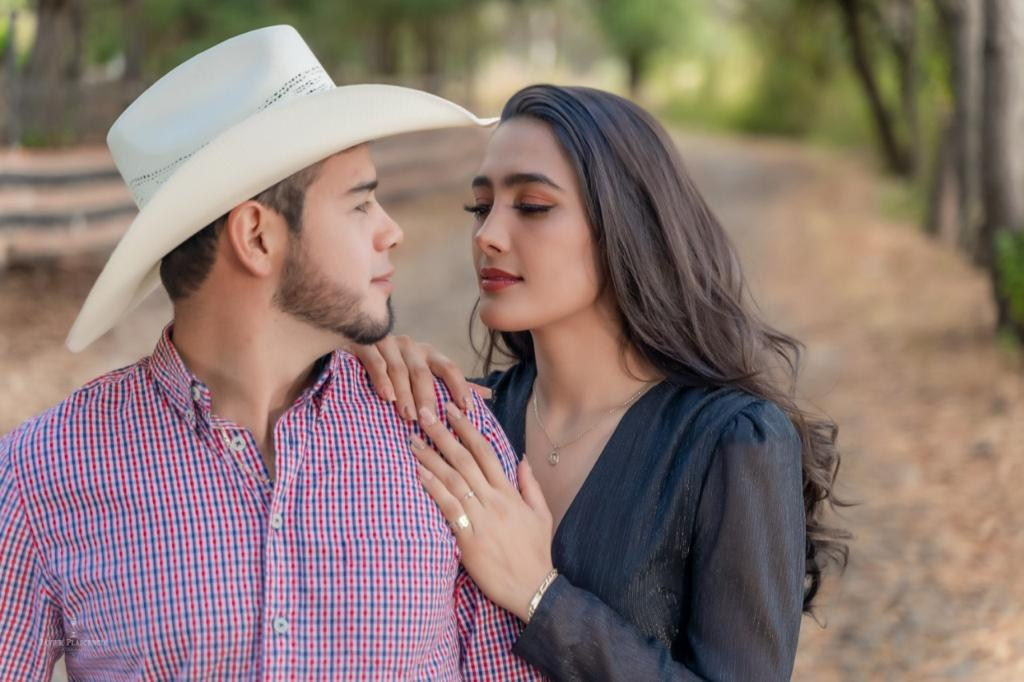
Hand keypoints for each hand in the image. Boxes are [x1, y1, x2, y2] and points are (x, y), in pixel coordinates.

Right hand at [349, 335, 491, 421]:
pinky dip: (382, 379)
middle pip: (423, 373)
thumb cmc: (399, 366)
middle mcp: (412, 347)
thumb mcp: (428, 374)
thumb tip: (487, 395)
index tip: (467, 409)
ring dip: (405, 394)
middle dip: (428, 397)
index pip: (450, 368)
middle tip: (431, 420)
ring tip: (409, 416)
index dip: (460, 387)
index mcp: (430, 354)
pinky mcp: (367, 345)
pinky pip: (376, 362)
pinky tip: (386, 397)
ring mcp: (389, 344)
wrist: (360, 342)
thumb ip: (454, 384)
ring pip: (400, 370)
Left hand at [411, 401, 554, 621]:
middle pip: (464, 459)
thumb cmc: (535, 552)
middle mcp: (494, 500)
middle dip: (443, 434)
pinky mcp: (468, 539)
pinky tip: (419, 474)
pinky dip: (433, 488)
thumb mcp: (541, 514)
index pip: (486, 452)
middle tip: (424, 413)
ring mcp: (480, 519)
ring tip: (413, 440)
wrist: (532, 588)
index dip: (467, 429)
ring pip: (452, 479)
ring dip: (431, 457)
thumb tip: (521, 459)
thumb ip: (529, 485)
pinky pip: (448, 508)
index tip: (452, 411)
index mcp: (509, 493)